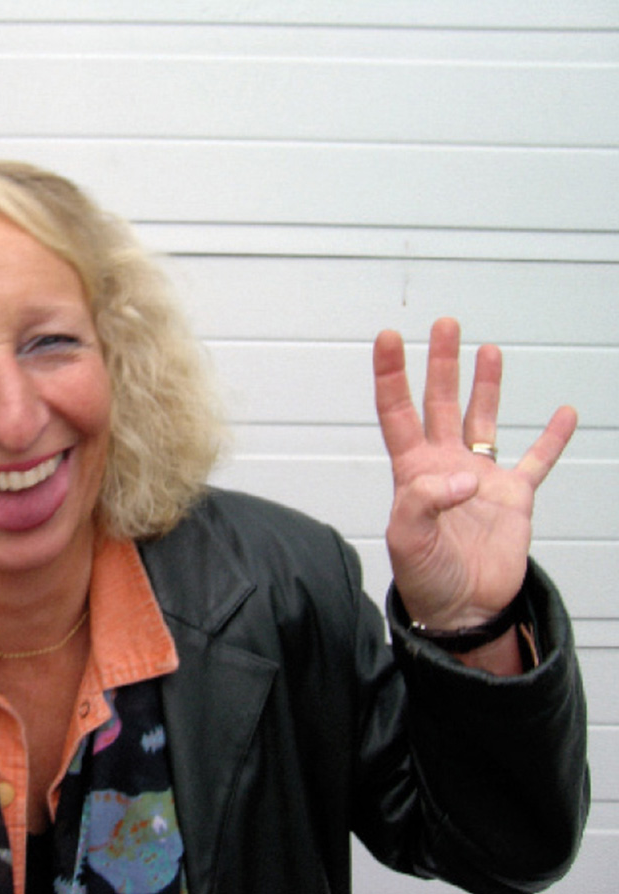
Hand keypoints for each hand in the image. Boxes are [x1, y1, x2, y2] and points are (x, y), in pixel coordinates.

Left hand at [373, 318, 576, 630]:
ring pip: (482, 419)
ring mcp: (480, 477)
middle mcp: (444, 465)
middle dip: (441, 363)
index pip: (397, 411)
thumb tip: (462, 478)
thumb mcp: (409, 539)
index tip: (388, 337)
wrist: (462, 610)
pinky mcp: (513, 497)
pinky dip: (551, 437)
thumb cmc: (424, 577)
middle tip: (445, 324)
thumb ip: (424, 502)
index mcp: (412, 470)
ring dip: (485, 386)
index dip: (390, 374)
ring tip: (488, 350)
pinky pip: (536, 460)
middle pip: (440, 402)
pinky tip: (563, 412)